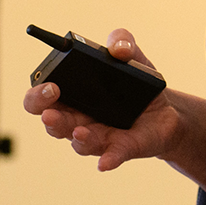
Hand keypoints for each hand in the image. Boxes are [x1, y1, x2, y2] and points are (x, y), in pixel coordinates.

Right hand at [22, 29, 181, 172]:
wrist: (167, 110)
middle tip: (50, 113)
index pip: (42, 97)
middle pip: (53, 123)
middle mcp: (78, 119)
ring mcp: (98, 136)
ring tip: (80, 131)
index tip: (50, 85)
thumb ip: (122, 41)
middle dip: (49, 118)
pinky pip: (111, 157)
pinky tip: (105, 163)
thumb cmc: (138, 85)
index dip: (38, 94)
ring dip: (78, 139)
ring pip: (79, 143)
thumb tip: (118, 48)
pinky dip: (108, 160)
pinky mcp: (120, 148)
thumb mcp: (133, 56)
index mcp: (73, 95)